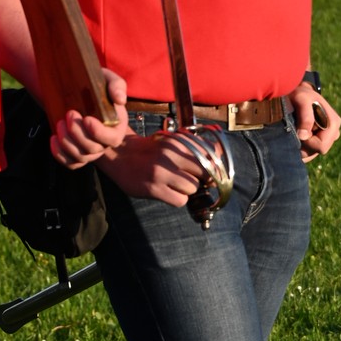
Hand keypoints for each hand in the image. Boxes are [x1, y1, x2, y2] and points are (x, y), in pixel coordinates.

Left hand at [51, 72, 129, 166]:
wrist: (77, 93)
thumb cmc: (95, 86)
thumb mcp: (108, 80)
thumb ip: (117, 85)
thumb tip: (120, 99)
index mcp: (117, 127)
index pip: (112, 139)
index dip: (98, 132)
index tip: (86, 118)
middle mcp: (104, 143)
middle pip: (92, 149)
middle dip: (78, 133)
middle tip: (69, 114)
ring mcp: (90, 151)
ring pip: (80, 157)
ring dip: (66, 142)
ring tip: (60, 123)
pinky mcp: (76, 154)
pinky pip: (70, 163)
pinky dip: (59, 154)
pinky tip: (53, 138)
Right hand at [96, 129, 213, 205]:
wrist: (120, 154)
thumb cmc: (151, 149)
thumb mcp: (172, 140)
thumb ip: (193, 145)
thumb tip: (219, 153)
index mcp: (178, 142)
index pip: (210, 153)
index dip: (213, 164)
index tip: (208, 169)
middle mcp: (171, 155)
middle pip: (205, 172)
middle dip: (203, 178)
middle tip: (193, 178)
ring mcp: (161, 173)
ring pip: (193, 187)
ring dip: (188, 189)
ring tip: (175, 184)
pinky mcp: (153, 189)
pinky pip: (180, 200)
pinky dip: (178, 198)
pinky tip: (169, 192)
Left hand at [288, 83, 340, 160]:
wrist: (297, 93)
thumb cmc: (300, 94)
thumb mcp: (301, 99)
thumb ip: (305, 116)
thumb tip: (304, 136)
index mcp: (333, 123)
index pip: (321, 146)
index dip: (307, 142)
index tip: (298, 131)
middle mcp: (334, 132)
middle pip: (317, 152)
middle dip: (303, 145)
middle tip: (294, 130)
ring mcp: (327, 137)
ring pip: (312, 154)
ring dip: (300, 146)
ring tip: (294, 130)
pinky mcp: (320, 140)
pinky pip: (309, 153)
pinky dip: (300, 147)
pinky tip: (295, 135)